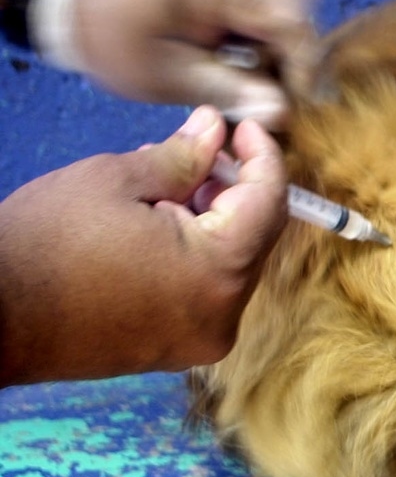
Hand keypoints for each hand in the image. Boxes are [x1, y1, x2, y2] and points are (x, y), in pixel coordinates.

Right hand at [0, 106, 287, 385]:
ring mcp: (198, 340)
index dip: (263, 157)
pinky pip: (203, 291)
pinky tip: (156, 225)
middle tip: (200, 151)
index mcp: (218, 273)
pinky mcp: (172, 350)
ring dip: (212, 220)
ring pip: (229, 264)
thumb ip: (183, 157)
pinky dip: (193, 254)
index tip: (244, 126)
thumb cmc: (44, 243)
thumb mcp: (117, 180)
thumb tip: (215, 131)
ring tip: (165, 185)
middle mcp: (221, 316)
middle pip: (255, 236)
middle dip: (233, 188)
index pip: (270, 202)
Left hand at [66, 0, 316, 128]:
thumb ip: (226, 91)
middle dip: (292, 63)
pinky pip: (267, 10)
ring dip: (278, 56)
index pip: (290, 14)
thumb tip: (282, 114)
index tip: (296, 106)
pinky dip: (263, 44)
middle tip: (275, 105)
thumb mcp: (162, 73)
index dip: (305, 64)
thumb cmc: (105, 30)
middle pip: (295, 12)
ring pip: (286, 14)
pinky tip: (242, 68)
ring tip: (253, 89)